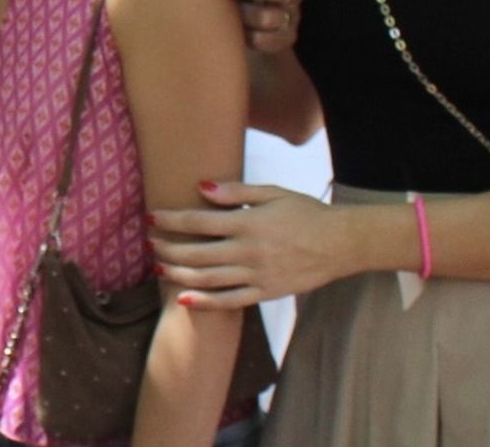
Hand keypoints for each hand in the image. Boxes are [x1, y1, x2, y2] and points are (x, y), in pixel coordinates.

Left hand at [149, 182, 342, 307]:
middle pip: (197, 252)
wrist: (341, 243)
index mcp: (249, 222)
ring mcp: (257, 275)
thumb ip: (236, 191)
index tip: (151, 217)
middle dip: (167, 248)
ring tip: (158, 267)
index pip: (199, 220)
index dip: (171, 219)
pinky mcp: (266, 293)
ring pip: (208, 278)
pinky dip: (205, 302)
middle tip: (148, 243)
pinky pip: (230, 301)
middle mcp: (249, 250)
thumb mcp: (273, 192)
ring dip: (178, 273)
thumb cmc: (306, 212)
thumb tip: (202, 186)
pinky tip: (184, 299)